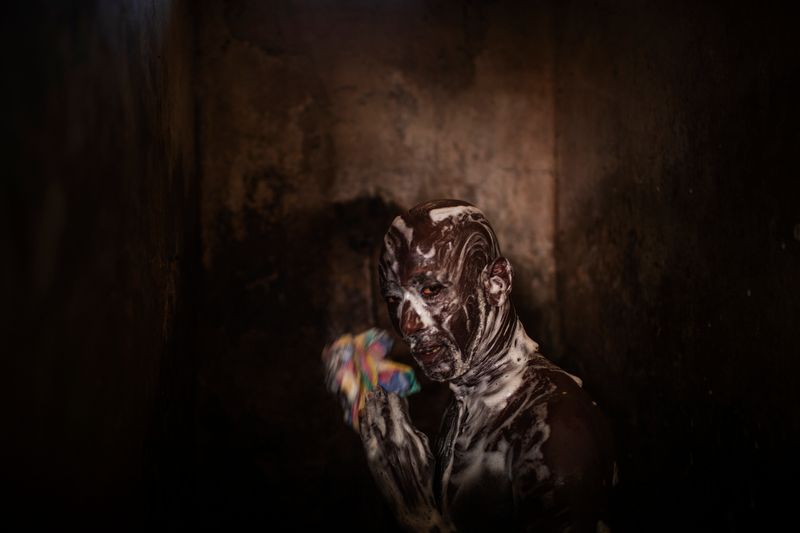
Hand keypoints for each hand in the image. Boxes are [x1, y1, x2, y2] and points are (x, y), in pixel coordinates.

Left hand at [359, 389, 449, 531]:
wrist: (413, 502)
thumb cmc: (424, 475)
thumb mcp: (425, 448)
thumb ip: (412, 428)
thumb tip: (403, 410)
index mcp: (408, 436)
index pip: (397, 408)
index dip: (393, 395)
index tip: (390, 386)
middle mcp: (392, 440)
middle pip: (382, 411)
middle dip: (380, 397)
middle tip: (377, 385)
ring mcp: (379, 448)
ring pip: (372, 420)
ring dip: (371, 405)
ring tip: (370, 394)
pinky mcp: (371, 457)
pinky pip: (365, 434)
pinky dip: (363, 421)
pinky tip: (362, 412)